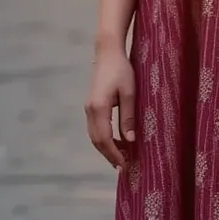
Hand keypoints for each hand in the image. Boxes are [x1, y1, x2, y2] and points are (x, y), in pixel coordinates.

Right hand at [84, 41, 135, 169]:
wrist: (108, 52)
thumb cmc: (122, 69)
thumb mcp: (129, 93)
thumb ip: (128, 117)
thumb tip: (130, 140)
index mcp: (99, 108)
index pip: (105, 139)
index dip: (114, 154)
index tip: (124, 166)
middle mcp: (90, 110)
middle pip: (97, 140)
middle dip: (109, 155)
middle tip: (123, 167)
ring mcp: (88, 107)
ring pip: (94, 135)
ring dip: (105, 147)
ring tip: (120, 157)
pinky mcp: (91, 104)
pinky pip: (95, 127)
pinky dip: (103, 138)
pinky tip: (115, 141)